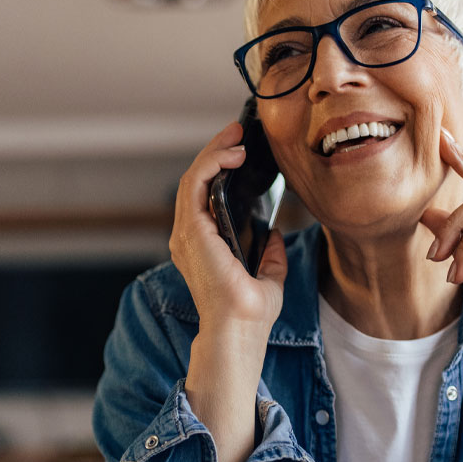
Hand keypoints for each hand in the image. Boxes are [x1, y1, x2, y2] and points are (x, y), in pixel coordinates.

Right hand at [171, 122, 286, 461]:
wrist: (239, 330)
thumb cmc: (249, 314)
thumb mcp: (269, 278)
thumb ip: (270, 256)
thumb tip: (276, 235)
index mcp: (202, 246)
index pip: (205, 196)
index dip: (219, 169)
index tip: (241, 150)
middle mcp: (188, 237)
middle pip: (196, 181)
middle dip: (216, 152)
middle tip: (239, 131)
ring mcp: (186, 233)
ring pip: (193, 178)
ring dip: (214, 152)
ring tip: (236, 136)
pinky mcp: (191, 231)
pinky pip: (195, 185)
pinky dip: (211, 164)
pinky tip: (232, 154)